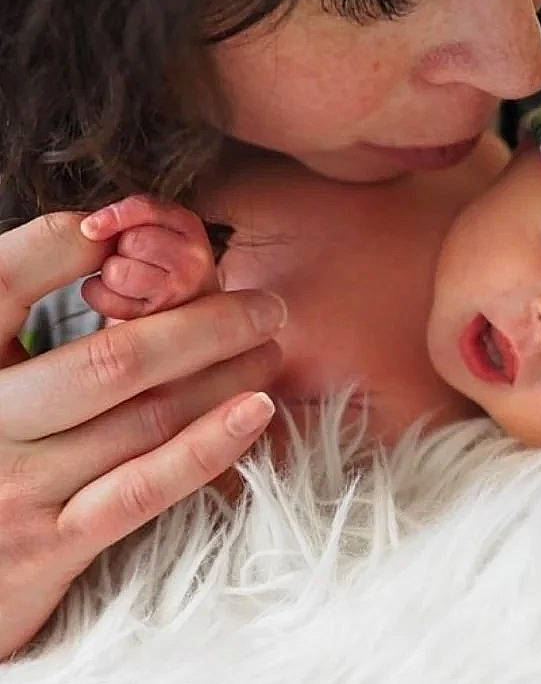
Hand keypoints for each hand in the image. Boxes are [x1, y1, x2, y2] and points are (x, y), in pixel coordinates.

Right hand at [0, 211, 285, 658]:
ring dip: (224, 375)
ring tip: (269, 348)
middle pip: (114, 358)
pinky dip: (208, 444)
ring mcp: (17, 487)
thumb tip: (102, 238)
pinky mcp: (49, 547)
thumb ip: (16, 305)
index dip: (66, 245)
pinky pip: (144, 487)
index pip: (6, 278)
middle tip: (266, 308)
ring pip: (146, 416)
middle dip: (207, 325)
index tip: (125, 237)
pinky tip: (256, 410)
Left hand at [80, 195, 219, 320]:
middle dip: (120, 249)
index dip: (113, 216)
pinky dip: (103, 298)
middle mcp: (194, 257)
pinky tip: (123, 299)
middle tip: (132, 259)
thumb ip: (131, 217)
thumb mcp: (155, 228)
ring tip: (128, 280)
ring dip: (111, 275)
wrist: (188, 312)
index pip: (146, 209)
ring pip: (118, 271)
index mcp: (189, 226)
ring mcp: (181, 289)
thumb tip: (89, 228)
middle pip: (132, 240)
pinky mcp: (159, 315)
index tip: (92, 227)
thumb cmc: (159, 264)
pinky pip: (108, 299)